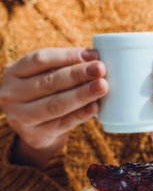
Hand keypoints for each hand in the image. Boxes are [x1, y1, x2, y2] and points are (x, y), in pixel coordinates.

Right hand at [0, 47, 107, 165]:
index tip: (93, 55)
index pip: (40, 59)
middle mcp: (12, 94)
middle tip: (101, 69)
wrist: (34, 128)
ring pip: (55, 104)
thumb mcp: (44, 76)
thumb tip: (94, 57)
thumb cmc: (44, 94)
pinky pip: (62, 124)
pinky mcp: (34, 135)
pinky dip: (80, 115)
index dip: (68, 56)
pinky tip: (94, 107)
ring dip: (81, 94)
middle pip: (49, 82)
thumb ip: (64, 66)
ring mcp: (20, 117)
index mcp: (14, 71)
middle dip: (78, 74)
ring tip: (102, 86)